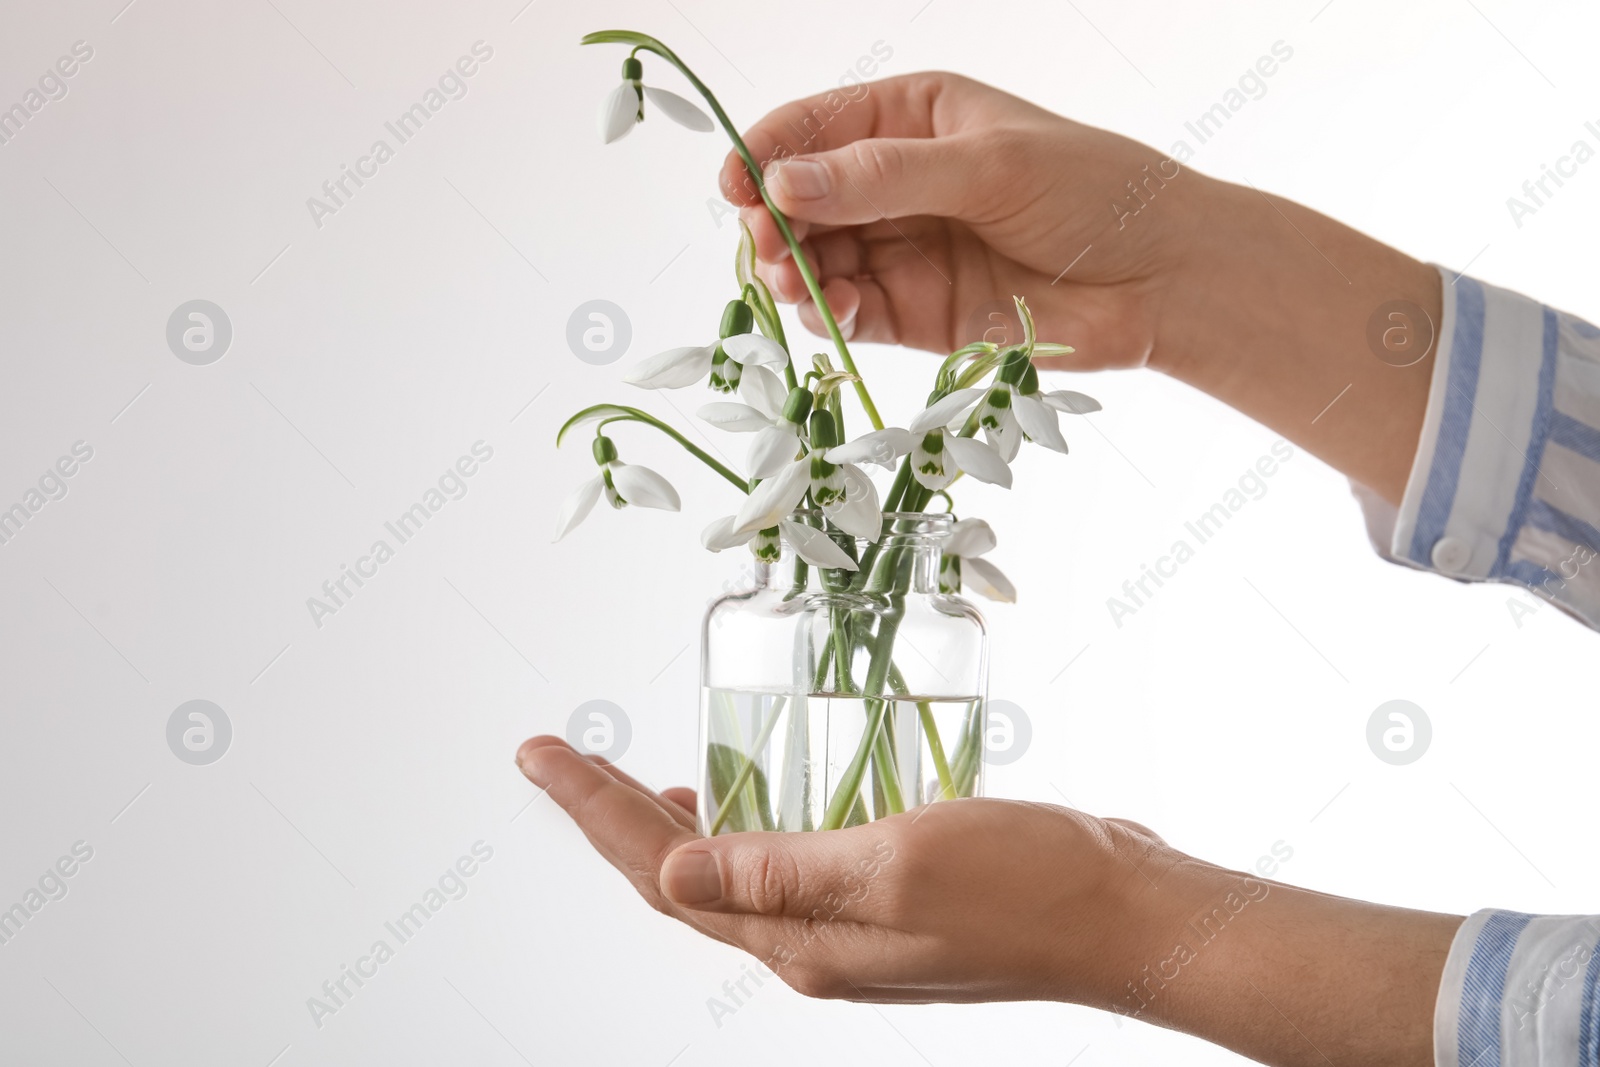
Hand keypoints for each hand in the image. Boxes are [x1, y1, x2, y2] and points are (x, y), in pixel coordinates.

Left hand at [517, 734, 1458, 1064]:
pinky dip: (745, 827)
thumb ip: (778, 871)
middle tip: (558, 756)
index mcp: (800, 939)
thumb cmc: (1025, 886)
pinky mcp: (887, 896)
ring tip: (625, 780)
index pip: (663, 876)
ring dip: (671, 826)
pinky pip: (786, 863)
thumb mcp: (893, 865)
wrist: (1124, 916)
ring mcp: (850, 923)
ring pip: (729, 874)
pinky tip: (744, 797)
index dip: (594, 813)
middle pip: (679, 878)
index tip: (542, 754)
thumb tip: (669, 873)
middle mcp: (812, 941)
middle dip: (610, 816)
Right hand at [719, 72, 1203, 369]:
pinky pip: (852, 311)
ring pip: (819, 259)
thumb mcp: (987, 164)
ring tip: (794, 282)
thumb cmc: (1093, 193)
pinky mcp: (917, 314)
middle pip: (803, 199)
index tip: (737, 184)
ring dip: (795, 272)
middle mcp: (898, 182)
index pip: (816, 127)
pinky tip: (837, 311)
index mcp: (914, 118)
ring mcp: (905, 250)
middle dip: (774, 221)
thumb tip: (783, 183)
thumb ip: (883, 176)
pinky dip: (832, 313)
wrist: (1164, 280)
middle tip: (770, 246)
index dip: (767, 152)